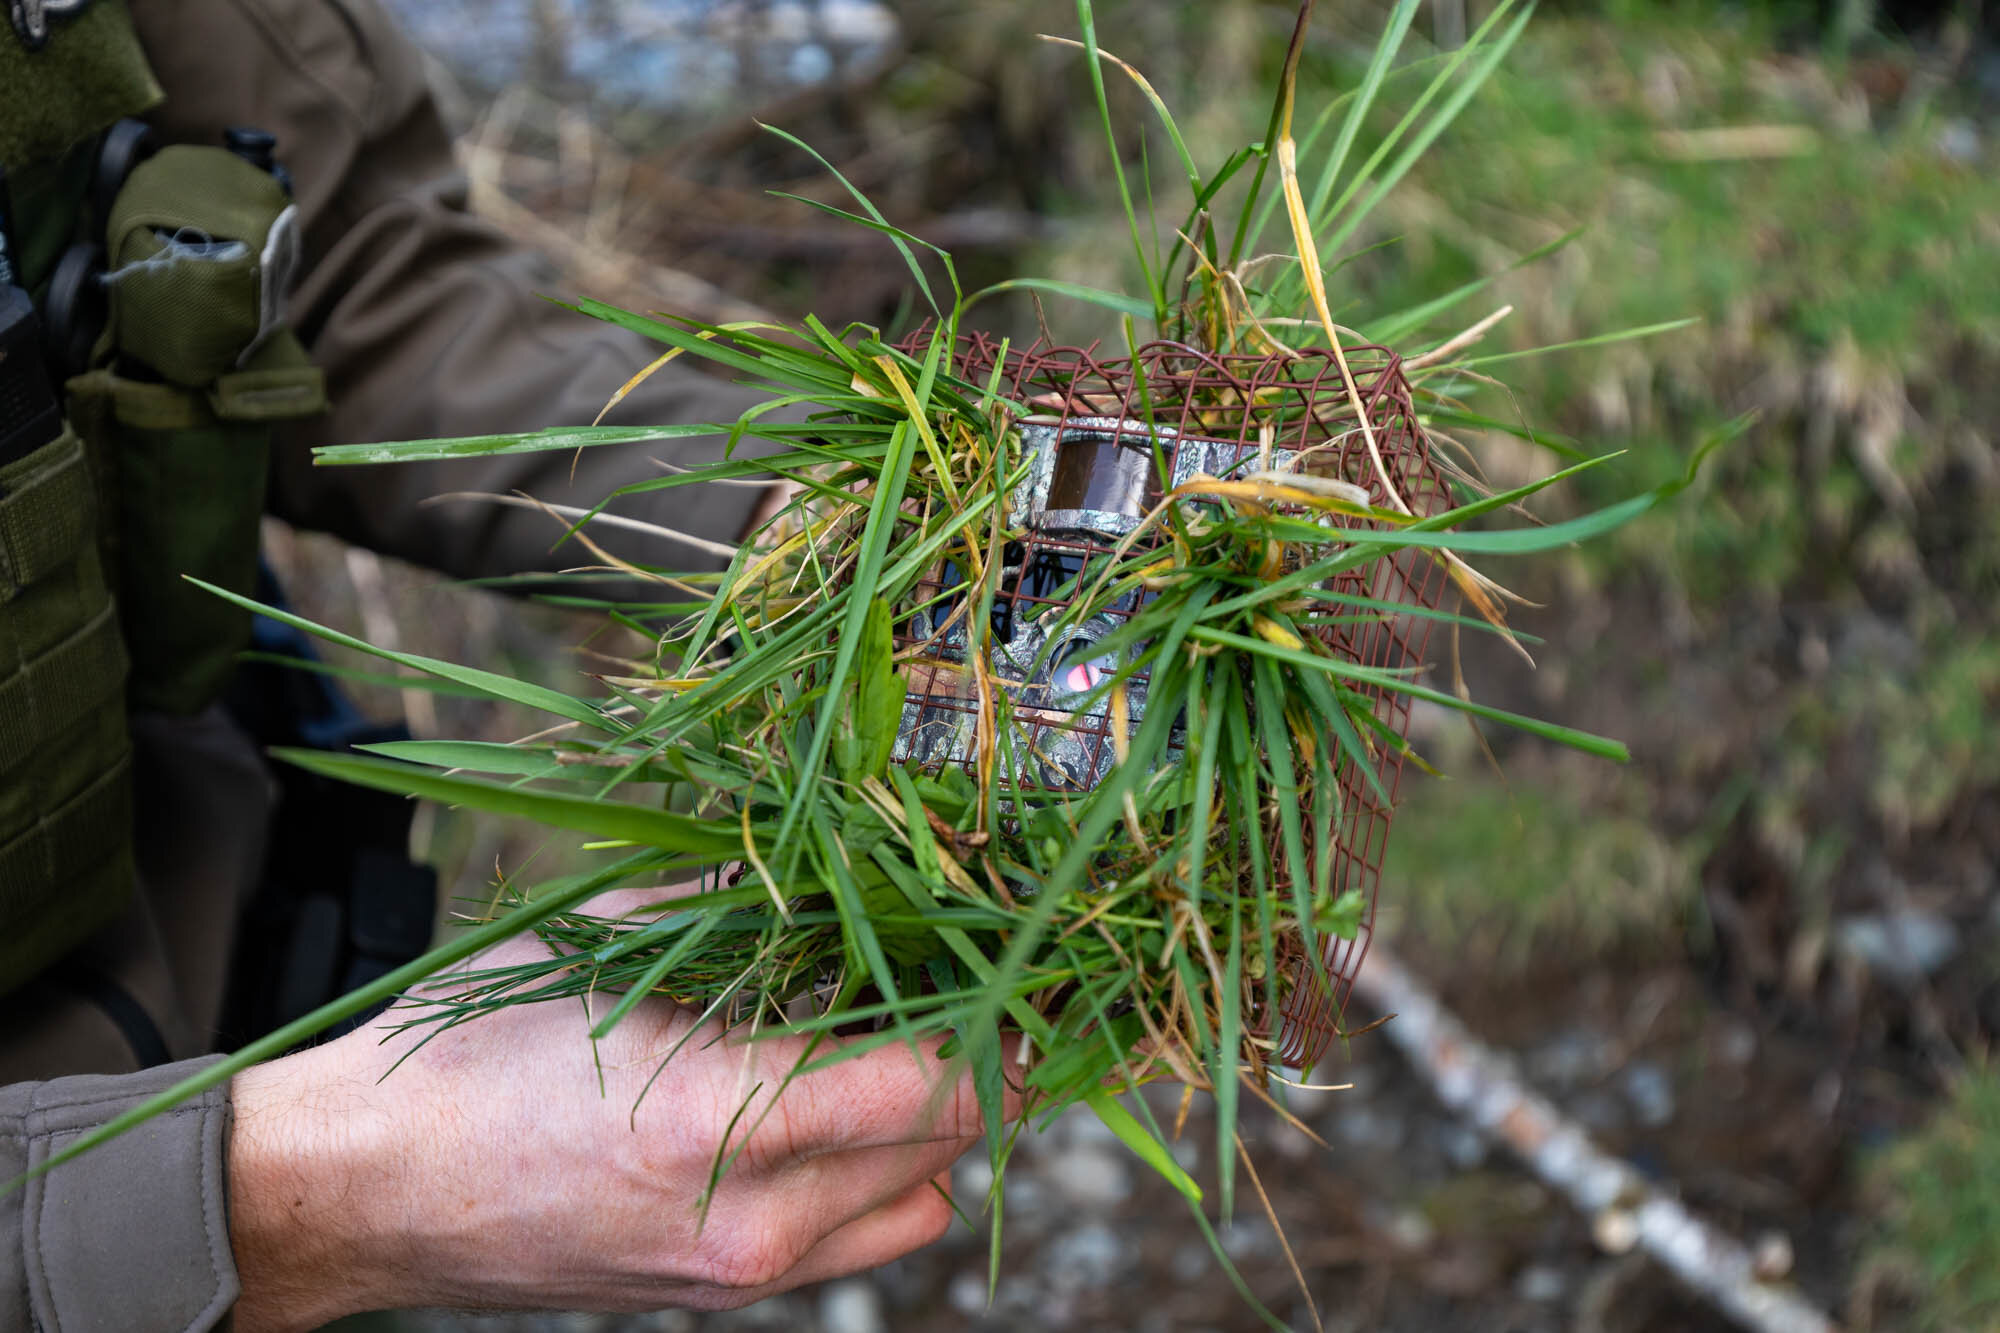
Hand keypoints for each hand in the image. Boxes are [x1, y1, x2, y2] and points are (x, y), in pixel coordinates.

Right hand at [226, 887, 1005, 1330]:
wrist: (371, 1189)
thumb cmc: (475, 1053)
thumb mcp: (610, 944)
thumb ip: (744, 907)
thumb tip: (848, 866)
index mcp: (718, 1115)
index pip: (935, 1081)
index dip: (997, 1019)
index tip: (1013, 962)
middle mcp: (749, 1218)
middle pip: (952, 1142)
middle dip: (984, 1059)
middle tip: (972, 982)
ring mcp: (740, 1275)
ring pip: (922, 1203)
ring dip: (939, 1125)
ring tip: (904, 1046)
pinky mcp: (725, 1299)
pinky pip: (859, 1242)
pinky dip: (882, 1177)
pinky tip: (838, 1111)